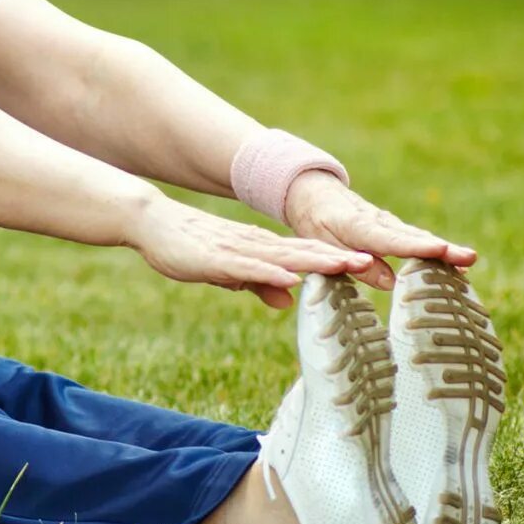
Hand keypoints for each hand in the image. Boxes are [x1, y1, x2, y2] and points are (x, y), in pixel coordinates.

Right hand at [129, 196, 371, 308]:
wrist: (152, 222)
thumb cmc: (187, 248)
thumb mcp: (228, 272)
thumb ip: (258, 283)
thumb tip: (288, 300)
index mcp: (259, 248)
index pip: (304, 255)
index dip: (334, 260)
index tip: (365, 266)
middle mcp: (254, 245)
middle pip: (302, 252)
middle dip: (336, 259)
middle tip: (371, 264)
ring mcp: (237, 250)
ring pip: (283, 256)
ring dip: (314, 261)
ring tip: (345, 265)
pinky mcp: (216, 258)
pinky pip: (249, 267)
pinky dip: (271, 272)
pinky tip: (291, 277)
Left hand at [280, 171, 475, 289]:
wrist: (315, 195)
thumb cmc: (315, 223)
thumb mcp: (321, 243)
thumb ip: (351, 262)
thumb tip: (390, 283)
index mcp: (356, 226)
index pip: (388, 239)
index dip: (414, 247)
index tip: (439, 250)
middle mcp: (379, 222)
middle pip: (413, 237)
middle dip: (441, 248)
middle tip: (468, 258)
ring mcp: (390, 224)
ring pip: (419, 238)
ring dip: (445, 250)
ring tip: (469, 262)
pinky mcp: (395, 228)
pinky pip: (418, 240)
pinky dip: (437, 251)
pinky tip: (459, 267)